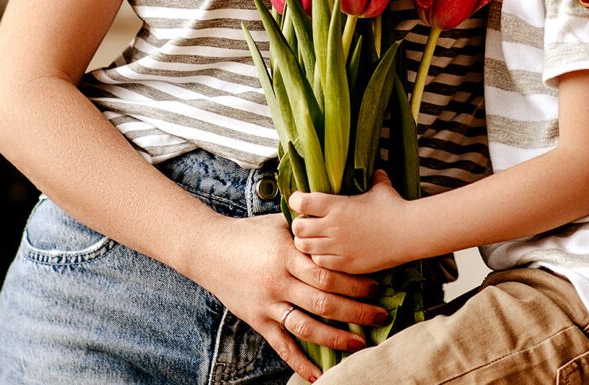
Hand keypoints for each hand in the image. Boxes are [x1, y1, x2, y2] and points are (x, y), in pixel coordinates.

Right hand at [184, 213, 390, 380]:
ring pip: (306, 327)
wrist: (207, 250)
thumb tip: (341, 220)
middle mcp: (278, 282)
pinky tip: (319, 375)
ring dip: (336, 339)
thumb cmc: (247, 233)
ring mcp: (267, 304)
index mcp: (286, 255)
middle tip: (381, 315)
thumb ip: (308, 229)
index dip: (354, 282)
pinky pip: (282, 346)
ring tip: (360, 343)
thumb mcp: (279, 224)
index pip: (326, 273)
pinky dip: (300, 363)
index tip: (376, 286)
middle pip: (323, 302)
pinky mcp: (257, 320)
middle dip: (356, 311)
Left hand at [290, 172, 414, 274]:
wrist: (409, 233)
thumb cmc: (395, 208)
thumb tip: (376, 169)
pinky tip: (328, 252)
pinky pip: (320, 262)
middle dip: (299, 225)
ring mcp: (338, 246)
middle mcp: (333, 226)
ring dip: (307, 242)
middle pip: (297, 228)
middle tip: (308, 224)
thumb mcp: (381, 188)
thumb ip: (373, 177)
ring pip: (304, 247)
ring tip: (316, 239)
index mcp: (336, 205)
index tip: (302, 201)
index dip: (297, 201)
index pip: (300, 202)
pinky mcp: (345, 263)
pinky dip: (319, 257)